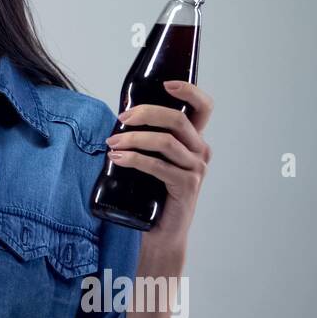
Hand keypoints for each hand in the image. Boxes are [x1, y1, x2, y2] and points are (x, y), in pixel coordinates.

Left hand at [104, 80, 213, 249]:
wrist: (158, 233)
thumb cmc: (150, 193)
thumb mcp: (150, 158)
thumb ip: (145, 138)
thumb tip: (118, 116)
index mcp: (193, 140)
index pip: (203, 107)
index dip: (189, 91)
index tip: (167, 84)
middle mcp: (199, 151)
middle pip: (178, 120)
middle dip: (146, 113)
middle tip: (121, 119)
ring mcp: (196, 169)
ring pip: (165, 142)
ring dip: (134, 138)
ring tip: (112, 144)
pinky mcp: (186, 186)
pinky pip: (159, 166)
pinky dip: (135, 158)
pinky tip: (117, 158)